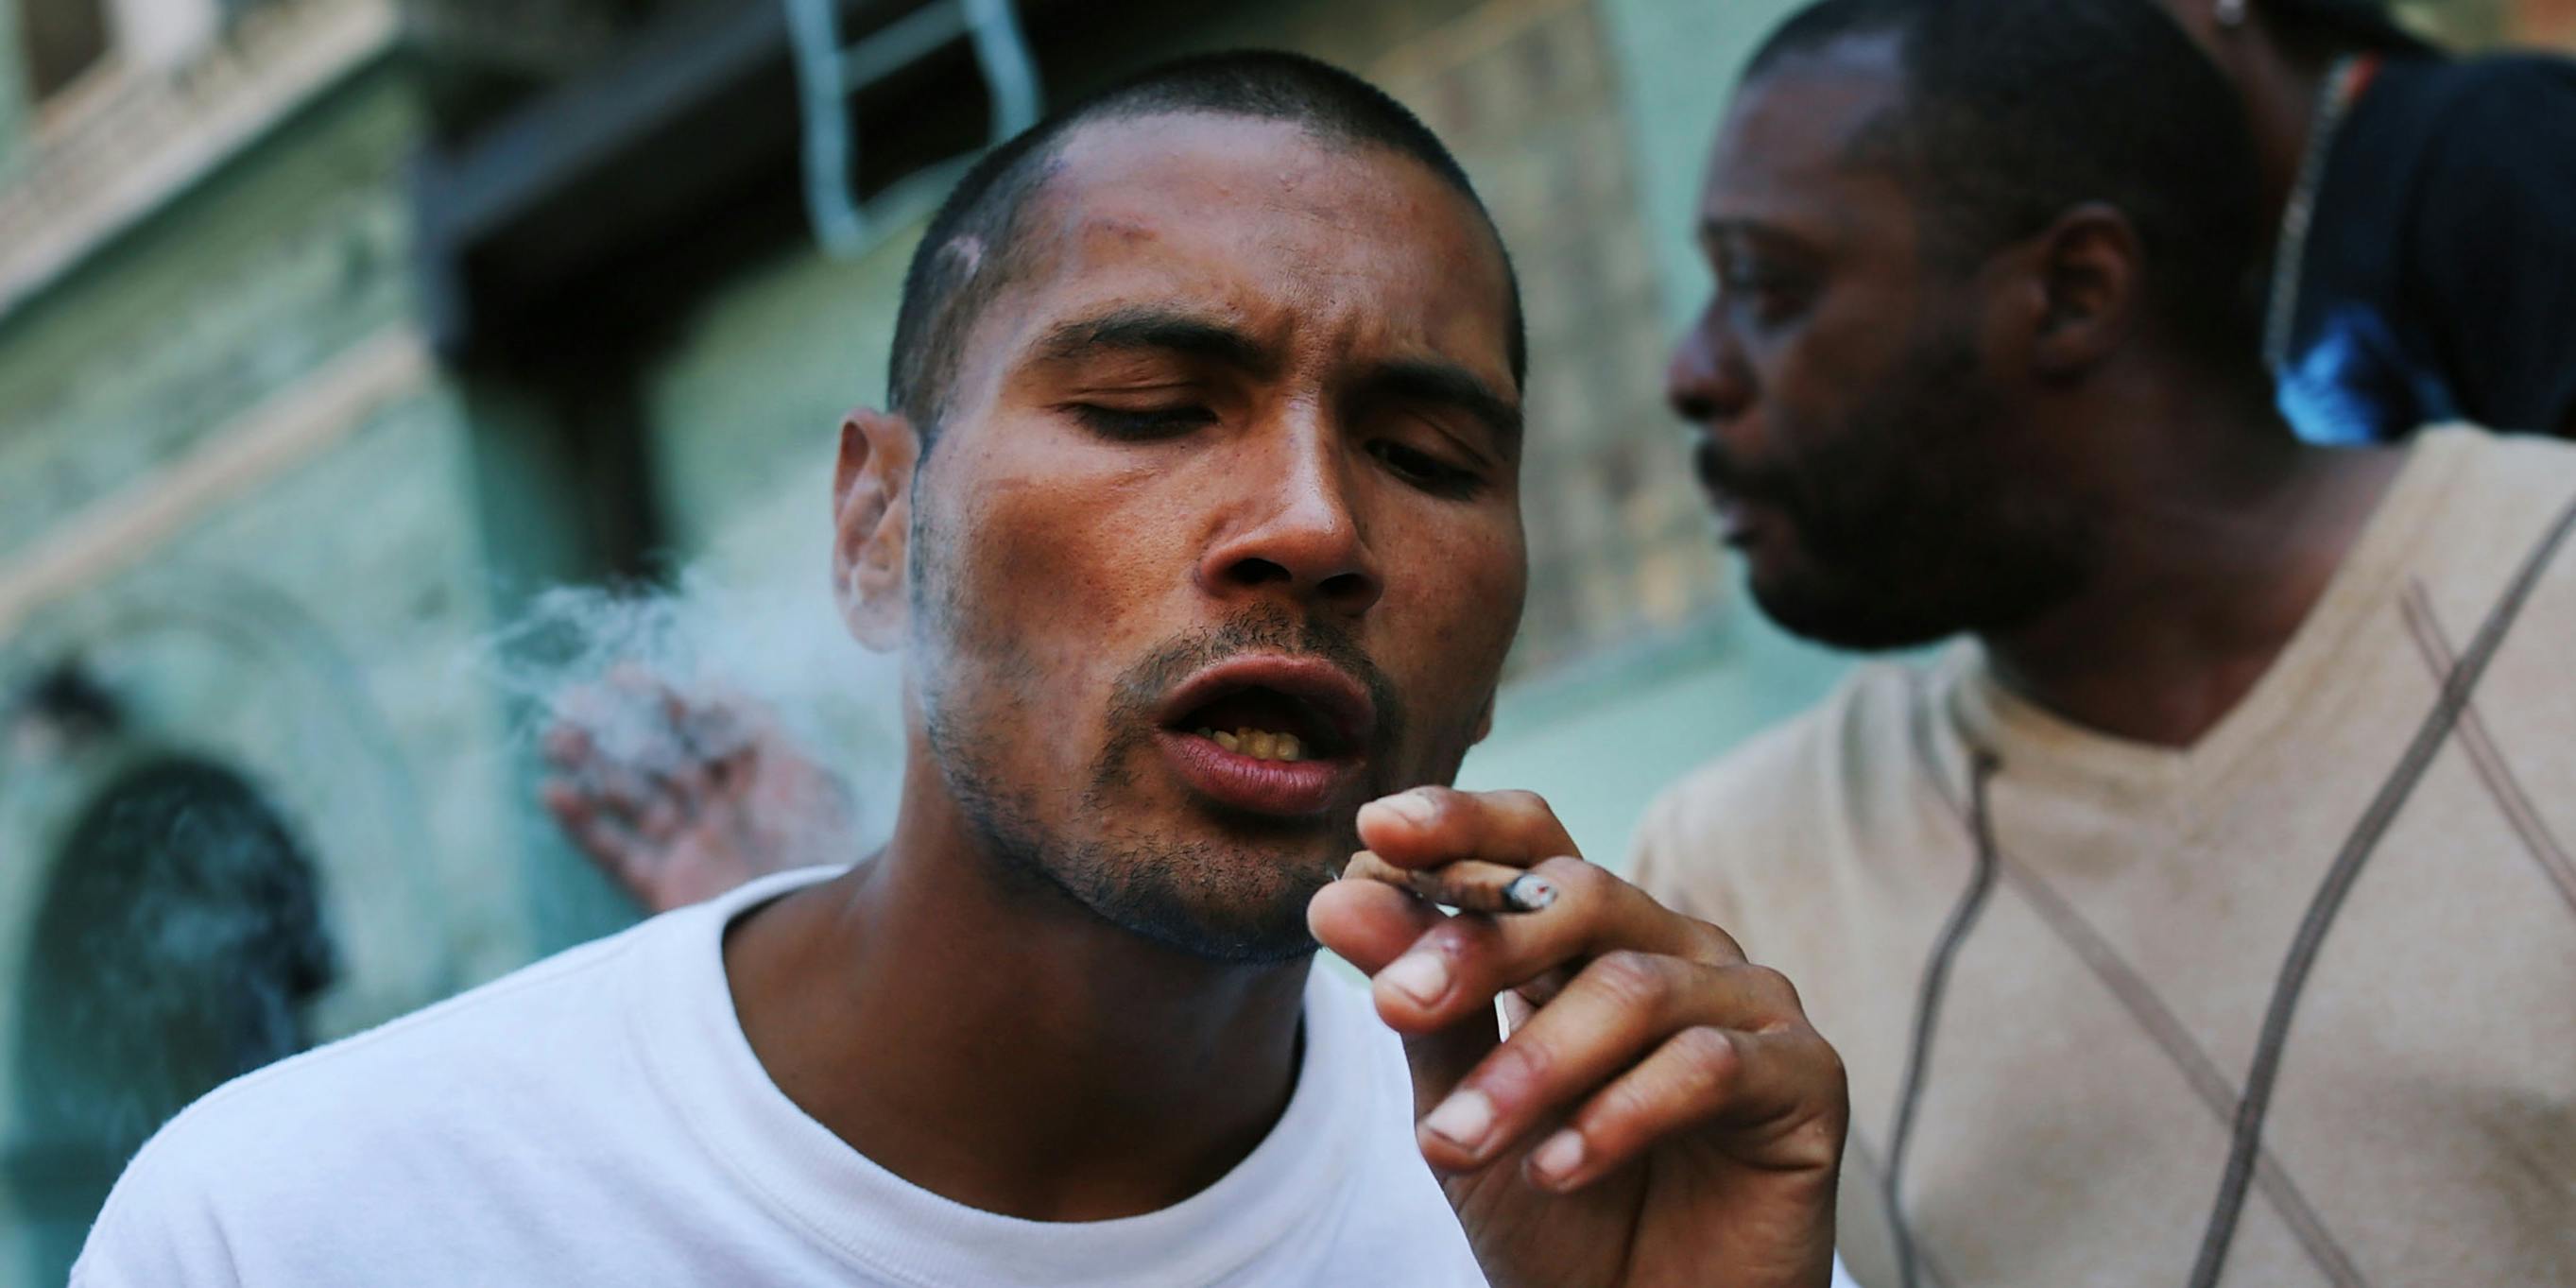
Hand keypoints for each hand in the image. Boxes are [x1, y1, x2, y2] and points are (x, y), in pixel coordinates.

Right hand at [538, 668, 854, 911]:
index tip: (623, 672)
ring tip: (554, 737)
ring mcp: (692, 852)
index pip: (703, 731)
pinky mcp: (668, 891)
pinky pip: (615, 853)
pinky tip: (553, 791)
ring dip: (591, 768)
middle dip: (616, 729)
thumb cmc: (821, 846)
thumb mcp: (798, 772)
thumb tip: (707, 671)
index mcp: (758, 783)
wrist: (812, 929)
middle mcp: (721, 814)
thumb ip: (753, 722)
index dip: (665, 701)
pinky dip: (583, 825)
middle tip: (572, 698)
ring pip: (630, 801)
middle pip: (659, 761)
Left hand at [1308, 786, 1845, 1287]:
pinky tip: (1555, 1170)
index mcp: (1592, 942)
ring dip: (1530, 1067)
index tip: (1378, 829)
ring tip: (1454, 1144)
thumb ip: (1422, 1007)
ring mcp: (1747, 1004)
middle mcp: (1675, 950)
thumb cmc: (1560, 1217)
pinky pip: (1708, 1064)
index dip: (1463, 825)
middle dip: (1480, 947)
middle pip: (1583, 894)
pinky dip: (1618, 1116)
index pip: (1533, 845)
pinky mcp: (1805, 1076)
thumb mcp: (1464, 1109)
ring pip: (1633, 988)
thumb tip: (1337, 893)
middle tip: (1395, 1003)